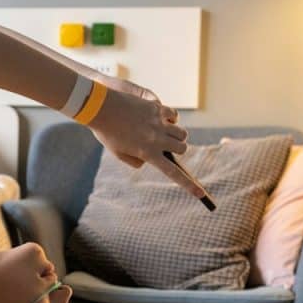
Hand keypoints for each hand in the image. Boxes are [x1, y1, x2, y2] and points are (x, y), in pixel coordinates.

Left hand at [87, 88, 205, 198]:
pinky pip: (174, 115)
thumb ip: (135, 160)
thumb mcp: (118, 153)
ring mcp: (159, 123)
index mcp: (147, 154)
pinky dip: (172, 118)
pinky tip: (161, 117)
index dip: (189, 185)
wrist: (101, 108)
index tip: (201, 194)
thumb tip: (148, 160)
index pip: (173, 173)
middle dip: (178, 149)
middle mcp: (157, 140)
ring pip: (182, 133)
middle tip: (166, 146)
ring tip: (164, 132)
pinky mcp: (157, 108)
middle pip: (183, 148)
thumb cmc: (106, 132)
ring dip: (177, 135)